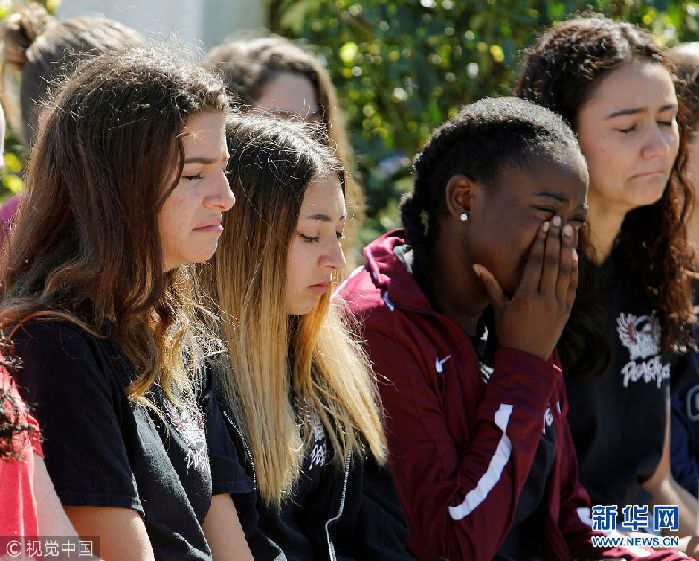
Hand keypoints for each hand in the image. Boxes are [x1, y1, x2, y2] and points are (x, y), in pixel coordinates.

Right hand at [473, 216, 576, 360]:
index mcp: (526, 296)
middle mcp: (545, 298)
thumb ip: (490, 285)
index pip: (535, 263)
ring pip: (565, 271)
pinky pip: (573, 286)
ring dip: (568, 249)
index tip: (545, 226)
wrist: (527, 359)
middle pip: (552, 263)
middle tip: (560, 220)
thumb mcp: (498, 309)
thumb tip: (476, 265)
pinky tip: (574, 255)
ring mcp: (558, 305)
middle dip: (556, 239)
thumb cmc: (508, 333)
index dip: (540, 243)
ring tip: (571, 230)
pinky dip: (574, 270)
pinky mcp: (567, 311)